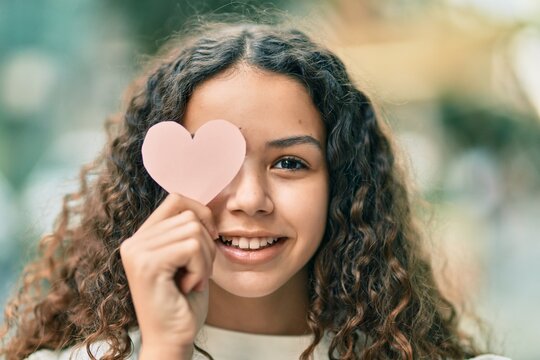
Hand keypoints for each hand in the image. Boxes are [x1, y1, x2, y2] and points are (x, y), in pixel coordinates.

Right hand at [120, 193, 217, 357]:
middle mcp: (134, 241)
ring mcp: (137, 252)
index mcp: (142, 238)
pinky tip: (188, 287)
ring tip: (192, 281)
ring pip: (194, 231)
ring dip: (204, 260)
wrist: (173, 339)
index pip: (176, 199)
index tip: (210, 238)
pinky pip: (192, 247)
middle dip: (207, 245)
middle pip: (190, 216)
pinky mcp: (147, 264)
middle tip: (197, 273)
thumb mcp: (187, 259)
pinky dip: (201, 269)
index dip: (201, 212)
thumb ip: (188, 232)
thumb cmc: (184, 302)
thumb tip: (206, 207)